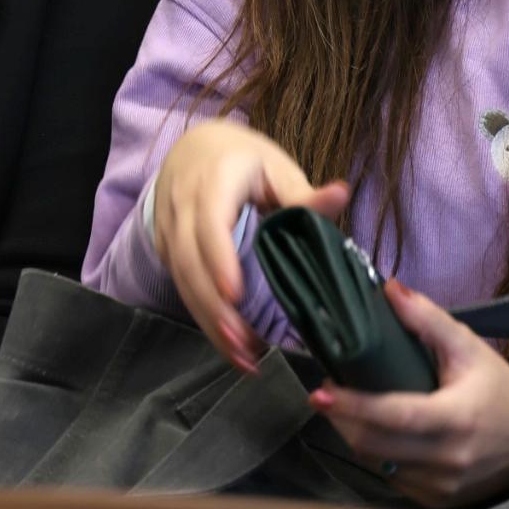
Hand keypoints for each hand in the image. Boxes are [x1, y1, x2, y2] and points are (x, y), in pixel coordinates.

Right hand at [150, 120, 349, 373]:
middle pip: (190, 263)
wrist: (195, 150)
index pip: (210, 224)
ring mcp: (170, 230)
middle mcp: (183, 206)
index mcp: (214, 181)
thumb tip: (340, 193)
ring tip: (243, 358)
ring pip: (182, 282)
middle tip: (245, 346)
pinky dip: (205, 319)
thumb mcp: (276, 168)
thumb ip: (303, 194)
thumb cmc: (244, 160)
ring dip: (209, 323)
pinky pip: (182, 287)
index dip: (219, 260)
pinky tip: (231, 346)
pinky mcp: (168, 251)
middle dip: (214, 308)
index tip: (236, 295)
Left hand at [311, 280, 508, 508]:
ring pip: (378, 465)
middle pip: (373, 445)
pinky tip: (375, 435)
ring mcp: (444, 487)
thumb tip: (388, 288)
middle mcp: (449, 459)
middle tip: (328, 393)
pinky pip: (393, 480)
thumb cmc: (500, 387)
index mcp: (456, 419)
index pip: (391, 415)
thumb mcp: (468, 348)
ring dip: (355, 438)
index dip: (351, 405)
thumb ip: (427, 318)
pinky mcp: (440, 501)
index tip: (318, 391)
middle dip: (342, 419)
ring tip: (347, 410)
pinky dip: (378, 458)